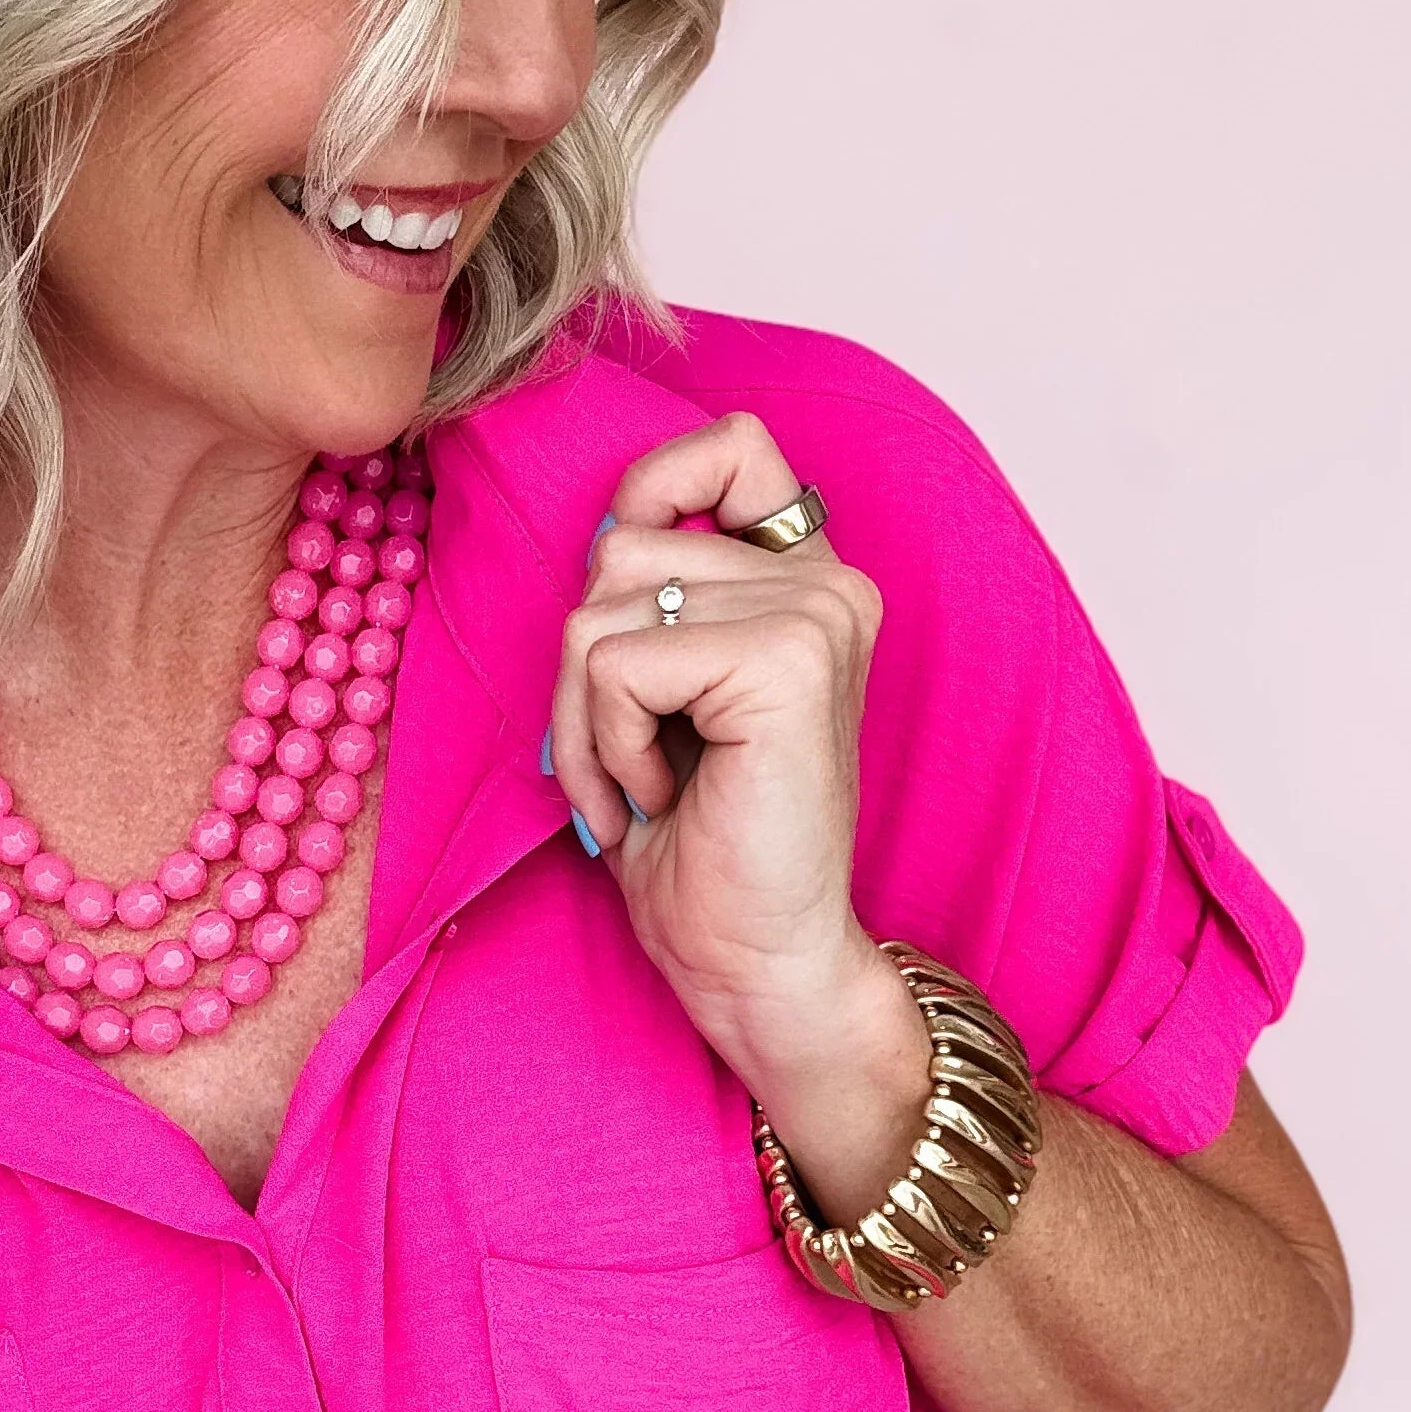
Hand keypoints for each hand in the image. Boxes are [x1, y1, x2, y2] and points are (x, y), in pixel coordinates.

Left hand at [547, 412, 927, 1213]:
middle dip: (583, 668)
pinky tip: (660, 800)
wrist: (758, 964)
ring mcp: (814, 614)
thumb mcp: (661, 697)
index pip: (727, 447)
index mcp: (807, 581)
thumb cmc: (702, 850)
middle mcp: (827, 581)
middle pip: (619, 543)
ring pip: (601, 602)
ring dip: (585, 716)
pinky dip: (605, 743)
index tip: (633, 614)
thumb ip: (652, 598)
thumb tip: (597, 535)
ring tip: (641, 788)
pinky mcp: (784, 660)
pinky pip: (615, 660)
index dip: (650, 496)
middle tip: (626, 763)